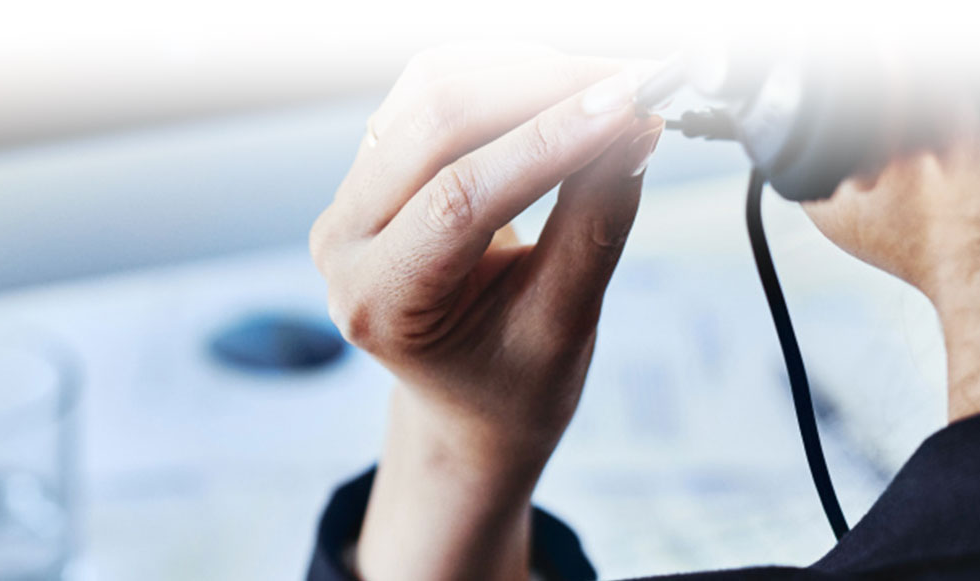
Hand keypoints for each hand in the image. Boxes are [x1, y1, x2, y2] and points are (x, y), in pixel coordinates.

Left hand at [309, 44, 661, 579]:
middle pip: (435, 123)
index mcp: (379, 302)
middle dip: (543, 89)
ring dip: (527, 70)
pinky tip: (564, 87)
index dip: (548, 142)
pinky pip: (434, 86)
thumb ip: (594, 228)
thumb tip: (633, 131)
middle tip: (633, 85)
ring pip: (432, 87)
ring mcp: (352, 194)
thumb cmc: (512, 380)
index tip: (628, 106)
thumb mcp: (563, 324)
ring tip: (610, 86)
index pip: (458, 200)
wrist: (468, 398)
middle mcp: (346, 240)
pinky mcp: (378, 160)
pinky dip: (506, 72)